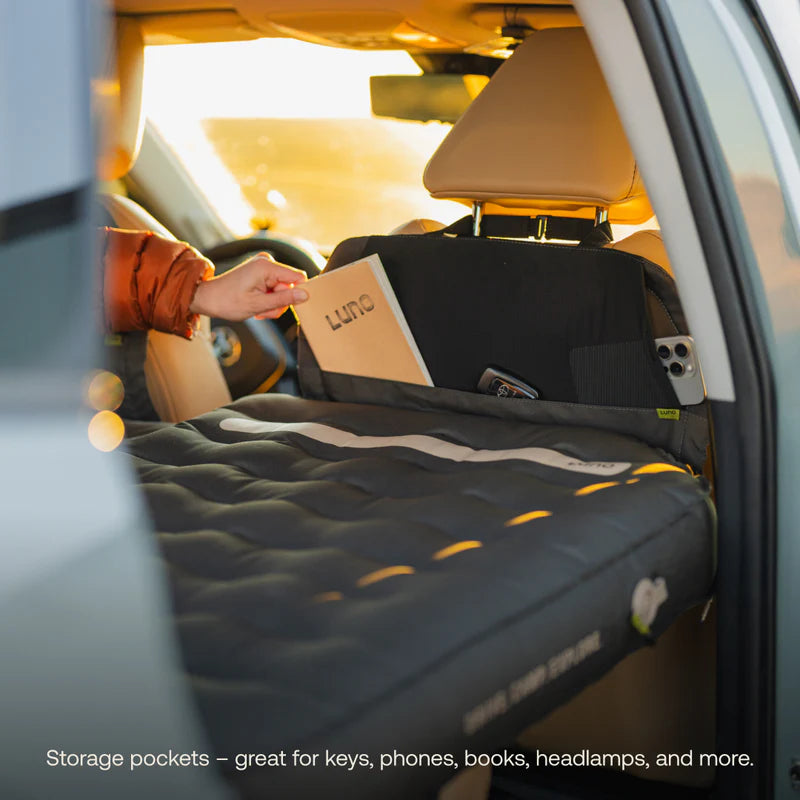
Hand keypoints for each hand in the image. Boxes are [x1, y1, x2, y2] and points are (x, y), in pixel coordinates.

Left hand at [189, 252, 308, 320]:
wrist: (208, 298)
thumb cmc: (227, 301)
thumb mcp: (258, 305)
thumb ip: (284, 300)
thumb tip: (305, 295)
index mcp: (266, 266)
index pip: (298, 277)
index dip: (295, 294)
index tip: (280, 305)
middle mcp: (266, 261)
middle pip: (289, 286)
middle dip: (278, 302)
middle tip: (262, 310)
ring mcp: (263, 266)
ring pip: (282, 290)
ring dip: (272, 303)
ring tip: (256, 308)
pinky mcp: (260, 272)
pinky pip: (274, 288)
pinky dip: (267, 299)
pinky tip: (255, 303)